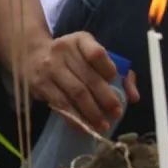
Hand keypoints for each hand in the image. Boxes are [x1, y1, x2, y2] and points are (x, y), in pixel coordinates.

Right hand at [25, 31, 140, 133]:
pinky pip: (61, 105)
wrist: (33, 55)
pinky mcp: (41, 84)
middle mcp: (63, 50)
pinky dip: (75, 118)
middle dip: (106, 98)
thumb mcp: (90, 56)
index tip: (114, 80)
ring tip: (104, 125)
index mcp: (80, 40)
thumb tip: (133, 96)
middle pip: (88, 77)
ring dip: (92, 112)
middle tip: (116, 113)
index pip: (96, 53)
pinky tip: (85, 127)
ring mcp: (50, 67)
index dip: (108, 68)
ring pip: (76, 93)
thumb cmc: (71, 58)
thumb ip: (118, 73)